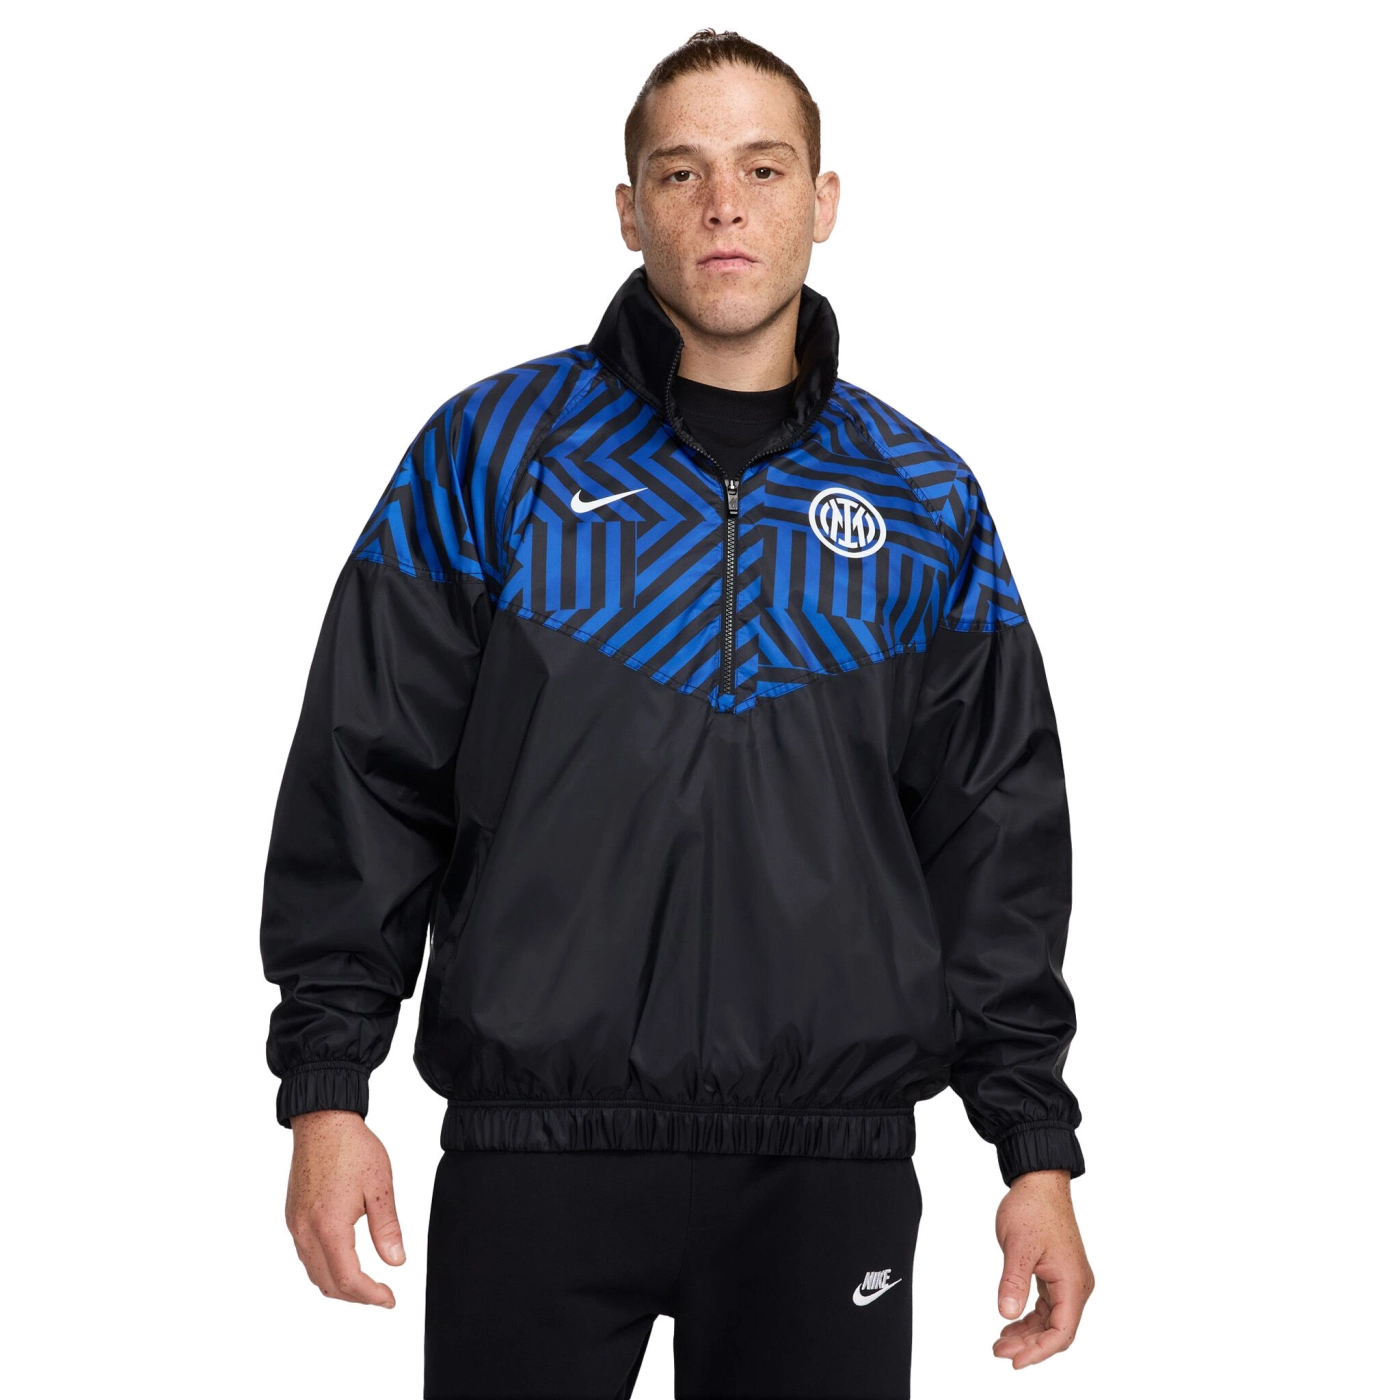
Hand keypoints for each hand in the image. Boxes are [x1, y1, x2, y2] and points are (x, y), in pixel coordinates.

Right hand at [285, 1110, 404, 1307]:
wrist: (322, 1121)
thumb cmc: (353, 1148)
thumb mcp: (380, 1186)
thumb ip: (387, 1228)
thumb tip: (396, 1262)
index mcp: (329, 1226)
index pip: (348, 1279)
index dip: (370, 1295)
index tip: (389, 1299)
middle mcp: (305, 1230)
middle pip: (327, 1283)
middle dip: (355, 1296)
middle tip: (381, 1294)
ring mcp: (295, 1224)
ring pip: (313, 1272)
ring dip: (338, 1284)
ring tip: (365, 1282)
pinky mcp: (292, 1215)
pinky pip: (305, 1255)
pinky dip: (324, 1267)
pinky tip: (343, 1259)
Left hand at [991, 1169, 1093, 1366]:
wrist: (1039, 1182)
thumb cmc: (1032, 1208)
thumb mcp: (1018, 1246)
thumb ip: (1013, 1281)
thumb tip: (1007, 1314)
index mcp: (1073, 1282)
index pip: (1062, 1332)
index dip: (1039, 1352)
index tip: (1015, 1362)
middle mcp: (1076, 1285)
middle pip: (1057, 1331)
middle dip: (1029, 1346)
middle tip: (999, 1351)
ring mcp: (1067, 1280)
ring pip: (1051, 1320)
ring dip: (1027, 1334)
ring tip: (999, 1342)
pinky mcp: (1057, 1274)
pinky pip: (1046, 1306)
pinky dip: (1029, 1318)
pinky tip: (1010, 1323)